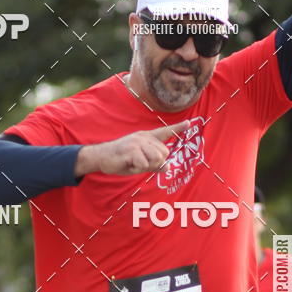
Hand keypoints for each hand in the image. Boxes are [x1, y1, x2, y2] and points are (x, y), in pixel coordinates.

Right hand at [75, 120, 189, 176]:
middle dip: (155, 163)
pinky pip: (144, 165)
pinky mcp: (132, 149)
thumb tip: (168, 167)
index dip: (177, 128)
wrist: (102, 157)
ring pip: (156, 159)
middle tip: (140, 163)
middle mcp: (144, 137)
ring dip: (146, 166)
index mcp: (147, 138)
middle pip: (164, 153)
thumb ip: (154, 164)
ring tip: (134, 162)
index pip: (165, 132)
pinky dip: (137, 168)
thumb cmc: (122, 161)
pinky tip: (128, 163)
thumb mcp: (140, 163)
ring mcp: (138, 142)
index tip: (189, 123)